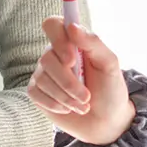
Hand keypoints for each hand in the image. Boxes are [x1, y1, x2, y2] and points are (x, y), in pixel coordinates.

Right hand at [27, 16, 134, 145]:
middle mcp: (55, 54)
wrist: (106, 122)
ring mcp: (43, 72)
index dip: (58, 40)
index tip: (72, 59)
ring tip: (83, 105)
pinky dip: (55, 104)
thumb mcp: (109, 64)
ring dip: (66, 96)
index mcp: (72, 42)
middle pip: (47, 58)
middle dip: (69, 82)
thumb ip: (93, 42)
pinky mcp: (37, 91)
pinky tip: (68, 108)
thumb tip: (72, 26)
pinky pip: (36, 93)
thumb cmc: (110, 89)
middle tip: (86, 96)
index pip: (52, 25)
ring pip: (43, 79)